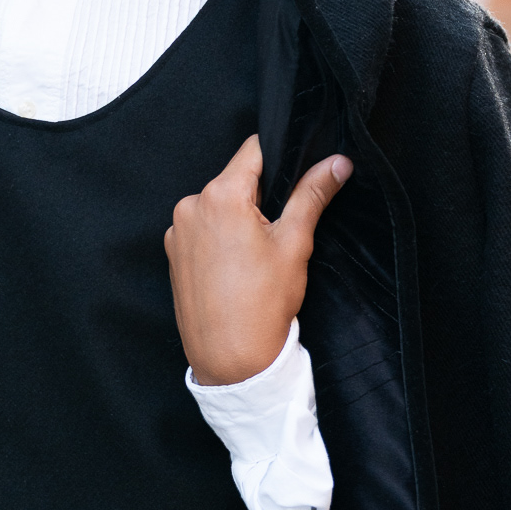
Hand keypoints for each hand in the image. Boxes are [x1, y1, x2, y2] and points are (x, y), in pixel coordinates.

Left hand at [164, 136, 351, 385]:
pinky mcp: (173, 254)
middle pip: (235, 179)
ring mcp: (177, 232)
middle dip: (261, 194)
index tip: (297, 170)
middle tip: (281, 227)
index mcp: (220, 195)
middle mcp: (190, 206)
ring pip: (218, 206)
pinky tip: (238, 267)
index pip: (253, 150)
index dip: (280, 153)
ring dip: (239, 217)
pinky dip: (220, 237)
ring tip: (258, 254)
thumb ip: (313, 194)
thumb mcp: (294, 243)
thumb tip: (337, 162)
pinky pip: (202, 230)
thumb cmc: (263, 304)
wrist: (231, 359)